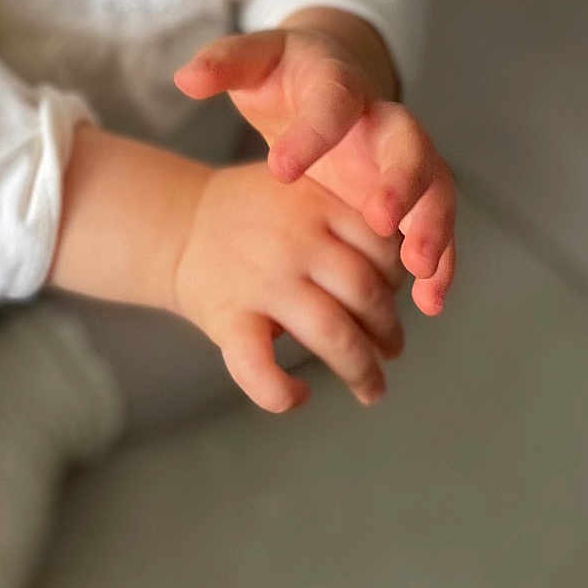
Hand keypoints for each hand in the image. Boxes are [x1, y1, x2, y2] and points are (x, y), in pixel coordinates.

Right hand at [172, 161, 403, 414]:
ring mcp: (262, 281)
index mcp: (315, 204)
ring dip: (361, 370)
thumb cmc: (251, 215)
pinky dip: (283, 392)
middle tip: (393, 351)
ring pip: (332, 334)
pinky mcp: (228, 317)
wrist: (175, 225)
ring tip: (372, 388)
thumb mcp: (301, 191)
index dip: (400, 279)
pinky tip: (300, 395)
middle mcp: (293, 241)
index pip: (384, 248)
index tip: (398, 296)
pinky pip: (260, 367)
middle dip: (389, 332)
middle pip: (365, 294)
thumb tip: (413, 267)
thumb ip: (347, 218)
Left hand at [175, 26, 455, 315]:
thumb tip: (187, 77)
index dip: (312, 133)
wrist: (325, 80)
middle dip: (404, 181)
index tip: (281, 168)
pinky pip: (433, 227)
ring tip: (421, 272)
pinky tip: (430, 300)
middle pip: (409, 144)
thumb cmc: (285, 74)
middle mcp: (381, 121)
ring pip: (435, 190)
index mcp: (338, 84)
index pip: (332, 103)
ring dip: (434, 230)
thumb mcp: (253, 61)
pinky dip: (439, 262)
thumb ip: (223, 64)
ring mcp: (400, 161)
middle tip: (384, 220)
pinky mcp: (408, 196)